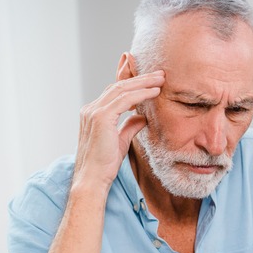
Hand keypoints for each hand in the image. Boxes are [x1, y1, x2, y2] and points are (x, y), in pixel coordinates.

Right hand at [73, 69, 164, 190]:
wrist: (92, 179)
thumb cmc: (104, 164)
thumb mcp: (121, 141)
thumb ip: (129, 126)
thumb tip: (142, 116)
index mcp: (93, 113)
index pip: (115, 92)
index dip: (134, 85)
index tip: (152, 82)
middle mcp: (91, 109)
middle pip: (119, 86)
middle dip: (141, 78)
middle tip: (160, 74)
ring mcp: (94, 112)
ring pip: (122, 89)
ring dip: (143, 82)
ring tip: (161, 79)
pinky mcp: (101, 118)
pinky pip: (124, 99)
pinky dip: (141, 93)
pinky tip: (154, 92)